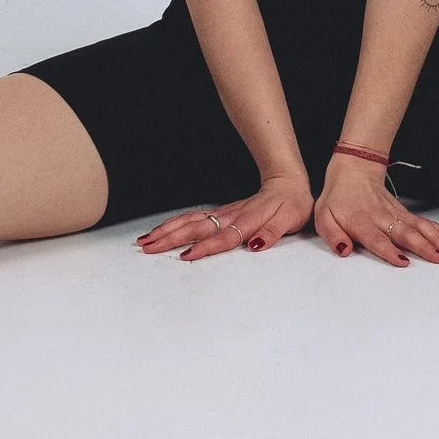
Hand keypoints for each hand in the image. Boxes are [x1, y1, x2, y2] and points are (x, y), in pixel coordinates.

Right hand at [136, 173, 312, 261]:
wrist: (288, 182)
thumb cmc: (292, 204)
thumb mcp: (291, 220)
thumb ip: (272, 233)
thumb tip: (255, 246)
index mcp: (248, 220)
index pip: (224, 237)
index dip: (205, 247)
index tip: (186, 255)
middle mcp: (231, 216)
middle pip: (197, 228)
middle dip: (171, 238)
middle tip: (149, 248)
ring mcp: (223, 213)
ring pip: (191, 221)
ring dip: (168, 230)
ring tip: (146, 240)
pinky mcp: (221, 212)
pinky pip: (193, 217)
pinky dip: (175, 224)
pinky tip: (162, 230)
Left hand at [313, 155, 438, 266]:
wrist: (353, 170)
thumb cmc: (338, 198)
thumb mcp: (323, 217)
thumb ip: (332, 236)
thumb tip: (344, 250)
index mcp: (362, 223)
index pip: (378, 239)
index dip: (390, 251)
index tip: (403, 261)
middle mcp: (382, 219)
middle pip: (406, 234)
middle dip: (424, 247)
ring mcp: (396, 214)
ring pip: (419, 227)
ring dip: (436, 239)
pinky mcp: (404, 212)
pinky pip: (424, 222)